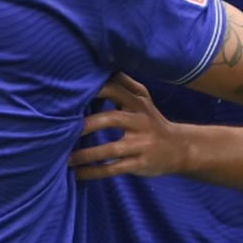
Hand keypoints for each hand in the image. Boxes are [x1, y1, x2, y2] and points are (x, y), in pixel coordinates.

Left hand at [68, 74, 185, 179]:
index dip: (93, 91)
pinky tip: (77, 174)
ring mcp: (142, 144)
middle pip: (111, 119)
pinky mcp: (140, 164)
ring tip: (65, 158)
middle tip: (62, 129)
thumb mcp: (142, 99)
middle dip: (87, 125)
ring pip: (111, 148)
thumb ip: (122, 84)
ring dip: (86, 154)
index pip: (114, 90)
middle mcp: (141, 121)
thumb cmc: (151, 120)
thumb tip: (95, 68)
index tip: (69, 95)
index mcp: (138, 102)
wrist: (179, 148)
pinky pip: (113, 169)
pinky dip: (93, 172)